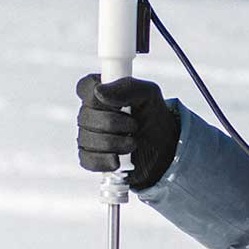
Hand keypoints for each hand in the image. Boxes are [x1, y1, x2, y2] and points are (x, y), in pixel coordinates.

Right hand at [75, 74, 179, 188]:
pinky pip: (87, 160)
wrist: (164, 149)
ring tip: (133, 142)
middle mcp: (90, 113)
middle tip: (134, 126)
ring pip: (87, 139)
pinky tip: (118, 160)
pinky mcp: (90, 158)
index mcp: (101, 92)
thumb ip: (127, 88)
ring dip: (116, 143)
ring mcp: (87, 136)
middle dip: (114, 123)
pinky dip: (105, 161)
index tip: (118, 103)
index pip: (84, 87)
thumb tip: (99, 92)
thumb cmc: (154, 117)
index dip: (97, 95)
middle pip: (86, 116)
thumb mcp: (149, 95)